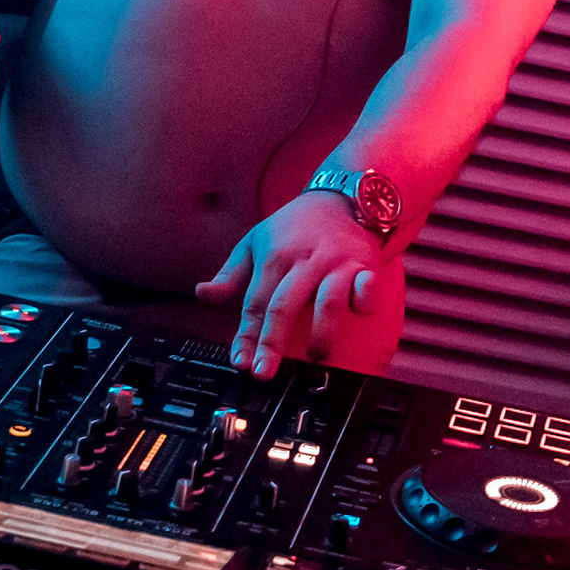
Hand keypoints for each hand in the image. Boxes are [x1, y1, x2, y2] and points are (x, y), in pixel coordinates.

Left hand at [197, 192, 384, 378]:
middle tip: (264, 372)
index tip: (241, 362)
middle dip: (272, 341)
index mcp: (274, 257)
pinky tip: (359, 311)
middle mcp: (304, 262)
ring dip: (321, 332)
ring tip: (315, 354)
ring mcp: (336, 264)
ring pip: (328, 301)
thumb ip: (230, 275)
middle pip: (285, 305)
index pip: (255, 303)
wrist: (340, 197)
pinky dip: (364, 299)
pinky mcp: (364, 266)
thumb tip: (203, 294)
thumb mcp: (254, 243)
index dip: (246, 335)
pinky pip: (366, 286)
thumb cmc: (294, 227)